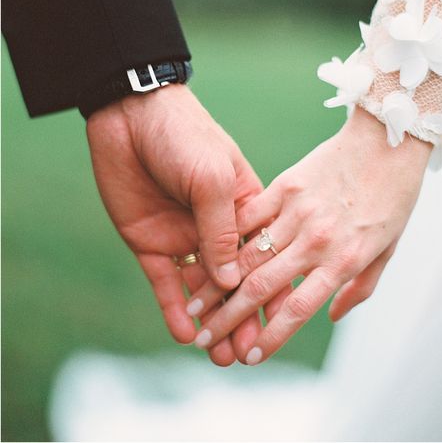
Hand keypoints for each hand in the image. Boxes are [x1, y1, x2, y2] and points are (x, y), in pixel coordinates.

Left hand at [86, 84, 262, 364]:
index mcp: (242, 209)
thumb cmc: (184, 136)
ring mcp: (183, 237)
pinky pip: (166, 282)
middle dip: (242, 317)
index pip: (262, 258)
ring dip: (212, 322)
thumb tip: (234, 280)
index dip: (271, 292)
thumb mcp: (212, 177)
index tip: (280, 325)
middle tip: (246, 354)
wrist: (130, 116)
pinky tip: (185, 334)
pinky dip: (174, 309)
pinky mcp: (151, 243)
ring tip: (222, 356)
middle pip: (234, 282)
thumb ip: (223, 229)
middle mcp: (215, 228)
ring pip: (202, 290)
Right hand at [187, 106, 430, 363]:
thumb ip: (359, 287)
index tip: (250, 357)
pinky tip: (204, 252)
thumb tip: (331, 315)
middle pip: (264, 286)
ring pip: (249, 253)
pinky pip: (250, 215)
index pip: (298, 309)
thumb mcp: (387, 250)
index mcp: (343, 259)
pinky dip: (227, 236)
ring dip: (218, 283)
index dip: (271, 337)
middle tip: (205, 338)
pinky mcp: (286, 184)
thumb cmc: (392, 199)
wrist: (386, 143)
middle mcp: (316, 239)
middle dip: (230, 317)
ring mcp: (298, 210)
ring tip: (195, 303)